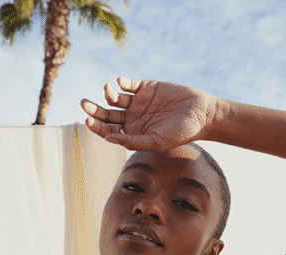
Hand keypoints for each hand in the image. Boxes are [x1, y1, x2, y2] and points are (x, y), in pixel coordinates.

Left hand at [80, 77, 217, 150]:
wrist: (200, 114)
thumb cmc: (180, 133)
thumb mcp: (156, 141)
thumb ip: (133, 141)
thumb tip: (109, 140)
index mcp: (132, 134)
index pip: (109, 131)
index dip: (97, 126)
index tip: (88, 120)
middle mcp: (132, 119)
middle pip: (107, 114)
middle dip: (94, 109)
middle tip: (84, 103)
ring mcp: (138, 102)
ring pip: (114, 97)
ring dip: (107, 93)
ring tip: (108, 90)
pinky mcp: (146, 87)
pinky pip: (128, 83)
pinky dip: (121, 82)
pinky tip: (120, 82)